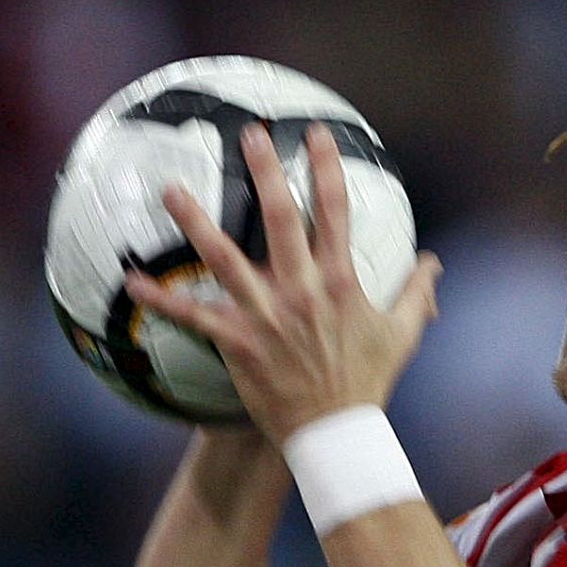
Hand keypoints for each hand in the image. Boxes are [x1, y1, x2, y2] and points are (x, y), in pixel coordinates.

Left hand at [125, 121, 441, 444]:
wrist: (336, 432)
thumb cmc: (368, 381)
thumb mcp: (403, 333)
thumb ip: (417, 292)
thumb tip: (433, 262)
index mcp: (340, 281)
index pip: (334, 211)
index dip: (325, 168)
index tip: (315, 134)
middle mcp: (302, 290)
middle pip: (278, 218)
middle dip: (264, 171)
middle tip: (248, 134)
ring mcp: (266, 315)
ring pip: (225, 258)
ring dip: (195, 222)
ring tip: (171, 189)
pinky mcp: (239, 342)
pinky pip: (194, 317)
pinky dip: (162, 300)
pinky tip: (132, 282)